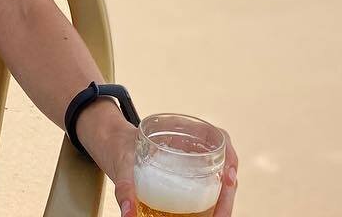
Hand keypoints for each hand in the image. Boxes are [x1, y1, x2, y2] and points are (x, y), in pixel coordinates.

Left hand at [107, 122, 237, 216]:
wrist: (111, 147)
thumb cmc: (120, 147)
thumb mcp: (122, 164)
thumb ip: (125, 189)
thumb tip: (128, 213)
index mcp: (183, 133)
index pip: (220, 138)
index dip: (231, 157)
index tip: (228, 177)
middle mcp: (193, 148)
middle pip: (224, 167)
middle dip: (227, 194)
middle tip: (221, 215)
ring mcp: (192, 165)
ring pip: (218, 183)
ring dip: (223, 202)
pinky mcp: (186, 181)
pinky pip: (206, 192)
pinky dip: (211, 206)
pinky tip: (208, 216)